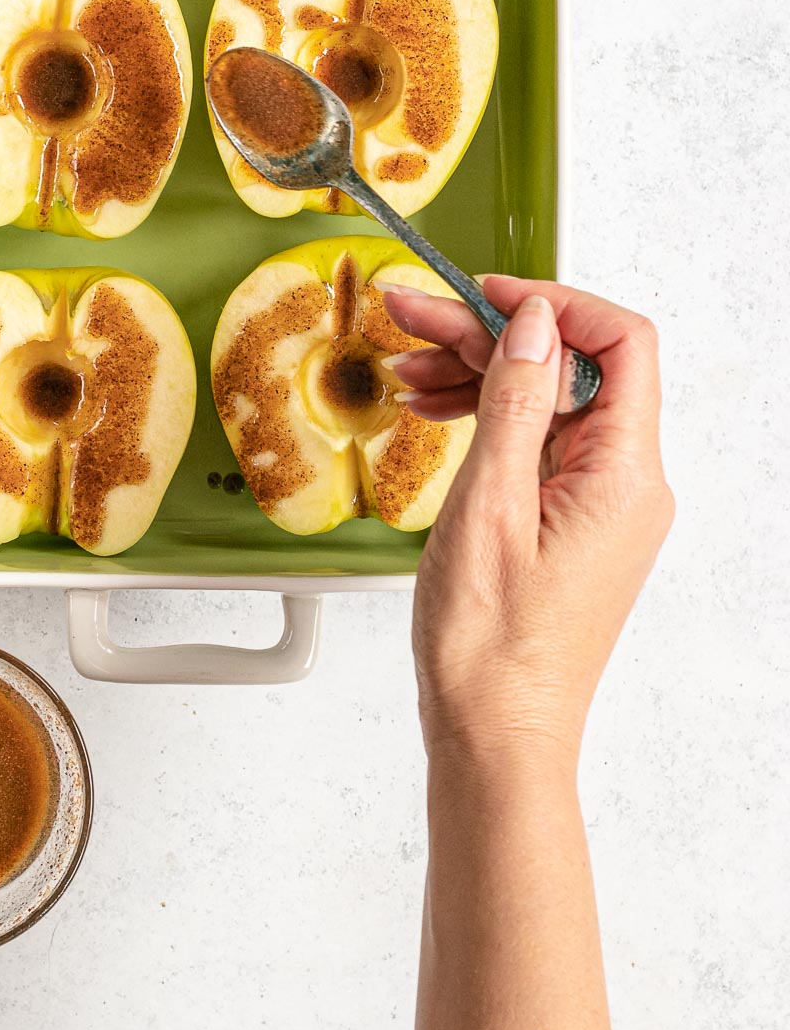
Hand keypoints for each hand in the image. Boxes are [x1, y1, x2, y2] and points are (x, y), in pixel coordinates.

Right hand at [381, 275, 673, 768]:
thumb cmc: (490, 647)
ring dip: (477, 374)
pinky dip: (486, 420)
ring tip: (403, 366)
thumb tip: (533, 322)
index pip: (620, 343)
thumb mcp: (488, 505)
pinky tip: (430, 412)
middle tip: (410, 316)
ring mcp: (600, 505)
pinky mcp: (570, 523)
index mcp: (625, 475)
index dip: (551, 304)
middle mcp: (627, 485)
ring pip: (547, 403)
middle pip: (572, 368)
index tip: (482, 293)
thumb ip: (513, 402)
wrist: (494, 736)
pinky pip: (537, 445)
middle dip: (490, 334)